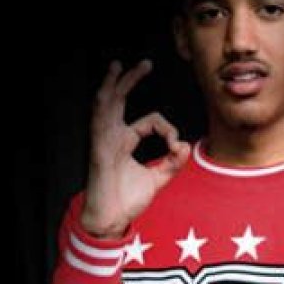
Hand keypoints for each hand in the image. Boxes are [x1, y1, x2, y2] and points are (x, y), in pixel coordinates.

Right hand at [80, 60, 190, 237]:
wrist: (112, 219)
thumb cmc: (128, 200)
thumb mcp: (158, 179)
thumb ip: (173, 163)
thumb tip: (185, 146)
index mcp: (125, 141)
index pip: (149, 121)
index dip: (167, 129)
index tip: (176, 146)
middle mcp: (113, 137)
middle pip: (119, 101)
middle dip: (130, 80)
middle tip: (145, 64)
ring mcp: (104, 141)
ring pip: (104, 104)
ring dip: (112, 84)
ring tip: (117, 66)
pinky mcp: (99, 149)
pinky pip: (98, 122)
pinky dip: (103, 105)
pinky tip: (106, 90)